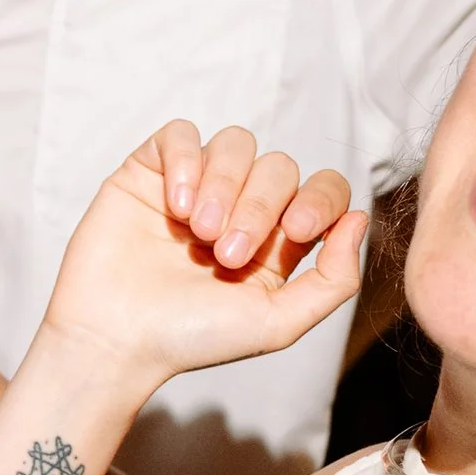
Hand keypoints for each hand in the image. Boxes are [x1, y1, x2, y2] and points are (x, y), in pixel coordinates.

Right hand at [44, 125, 363, 394]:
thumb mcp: (279, 323)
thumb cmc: (192, 339)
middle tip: (225, 253)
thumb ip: (334, 279)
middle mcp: (241, 207)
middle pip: (279, 165)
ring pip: (235, 143)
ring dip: (223, 184)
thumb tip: (360, 219)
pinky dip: (185, 161)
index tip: (293, 233)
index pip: (323, 189)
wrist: (115, 339)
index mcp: (278, 241)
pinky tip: (175, 204)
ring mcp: (195, 186)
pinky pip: (180, 134)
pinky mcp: (149, 172)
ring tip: (198, 231)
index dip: (319, 199)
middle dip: (258, 206)